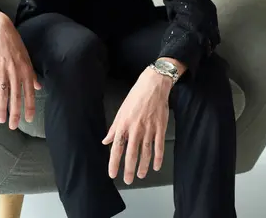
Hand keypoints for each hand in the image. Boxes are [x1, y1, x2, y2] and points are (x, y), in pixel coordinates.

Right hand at [0, 12, 41, 128]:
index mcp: (25, 69)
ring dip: (2, 108)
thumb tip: (38, 87)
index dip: (29, 106)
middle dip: (15, 112)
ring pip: (3, 93)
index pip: (29, 92)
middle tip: (13, 126)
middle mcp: (15, 71)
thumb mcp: (26, 57)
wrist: (0, 29)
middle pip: (15, 96)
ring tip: (1, 120)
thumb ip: (31, 74)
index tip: (28, 119)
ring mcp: (2, 69)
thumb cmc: (14, 44)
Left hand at [102, 67, 171, 183]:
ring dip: (143, 166)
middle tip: (128, 180)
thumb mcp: (121, 110)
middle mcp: (135, 129)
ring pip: (146, 153)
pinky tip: (156, 166)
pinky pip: (159, 147)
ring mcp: (149, 129)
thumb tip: (106, 141)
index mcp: (123, 124)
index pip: (117, 147)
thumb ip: (114, 128)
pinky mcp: (160, 128)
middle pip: (131, 154)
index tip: (112, 174)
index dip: (114, 162)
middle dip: (129, 169)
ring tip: (141, 175)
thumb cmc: (136, 96)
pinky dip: (158, 158)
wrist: (153, 85)